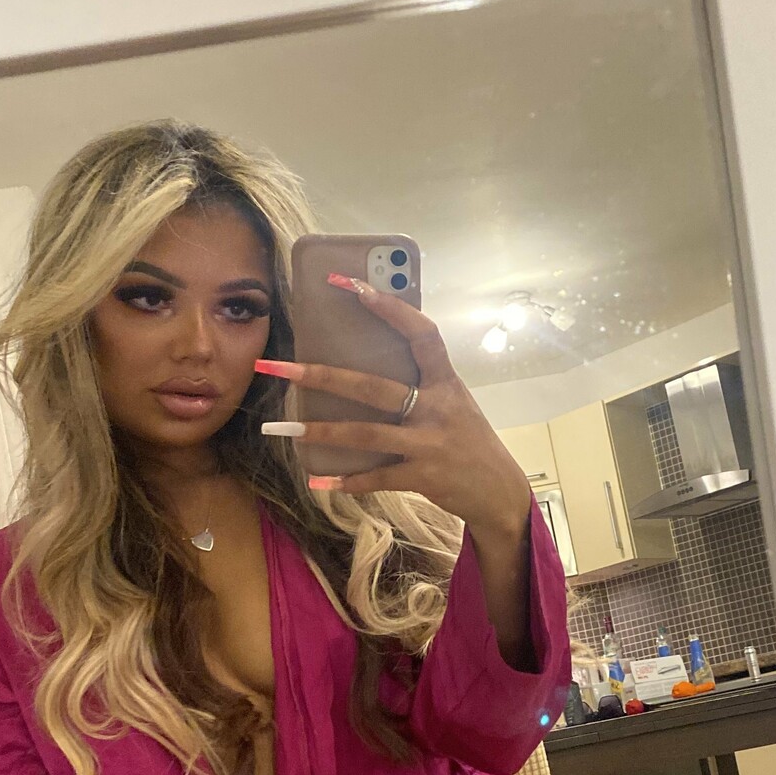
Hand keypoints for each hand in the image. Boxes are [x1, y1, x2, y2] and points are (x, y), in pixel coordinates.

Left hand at [256, 276, 532, 540]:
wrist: (499, 490)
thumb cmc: (467, 438)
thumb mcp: (453, 401)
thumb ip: (421, 380)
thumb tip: (366, 356)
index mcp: (445, 381)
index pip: (421, 333)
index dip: (389, 307)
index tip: (352, 284)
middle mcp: (437, 407)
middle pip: (372, 387)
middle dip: (320, 375)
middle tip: (276, 366)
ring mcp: (430, 443)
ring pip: (366, 433)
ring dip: (321, 431)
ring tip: (281, 429)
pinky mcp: (423, 477)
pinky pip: (377, 477)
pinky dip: (346, 479)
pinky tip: (318, 479)